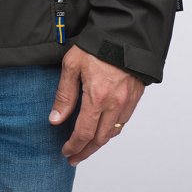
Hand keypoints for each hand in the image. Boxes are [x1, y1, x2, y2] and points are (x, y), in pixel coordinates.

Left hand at [48, 44, 143, 165]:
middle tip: (74, 158)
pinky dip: (112, 131)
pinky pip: (123, 122)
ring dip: (99, 144)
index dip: (74, 146)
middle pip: (100, 139)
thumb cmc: (97, 45)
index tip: (66, 152)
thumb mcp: (72, 65)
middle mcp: (114, 104)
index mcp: (97, 98)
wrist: (125, 34)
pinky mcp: (135, 97)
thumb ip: (64, 94)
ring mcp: (127, 102)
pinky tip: (103, 130)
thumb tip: (55, 119)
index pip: (84, 133)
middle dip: (85, 151)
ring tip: (87, 147)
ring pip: (113, 133)